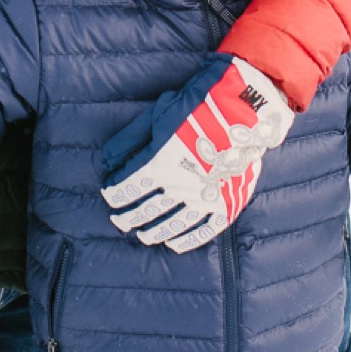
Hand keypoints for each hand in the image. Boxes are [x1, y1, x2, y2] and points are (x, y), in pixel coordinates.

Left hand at [100, 55, 293, 252]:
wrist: (245, 110)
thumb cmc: (198, 106)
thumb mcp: (158, 114)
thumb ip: (129, 140)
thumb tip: (106, 160)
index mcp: (158, 164)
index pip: (128, 187)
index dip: (115, 194)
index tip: (110, 196)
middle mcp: (178, 187)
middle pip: (146, 210)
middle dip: (129, 218)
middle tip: (119, 222)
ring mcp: (203, 199)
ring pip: (171, 225)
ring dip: (154, 232)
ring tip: (143, 236)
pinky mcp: (226, 205)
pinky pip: (203, 231)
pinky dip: (187, 241)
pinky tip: (175, 244)